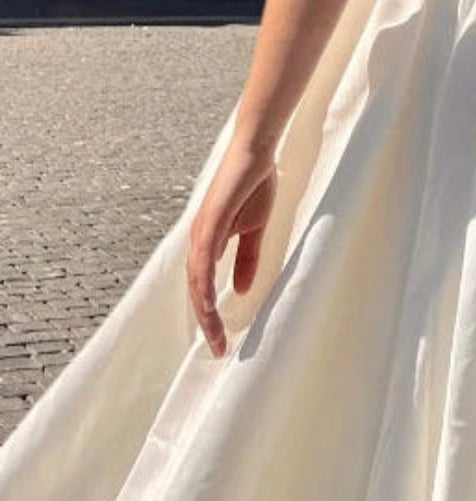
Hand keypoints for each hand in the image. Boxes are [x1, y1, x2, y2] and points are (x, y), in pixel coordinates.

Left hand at [187, 143, 277, 357]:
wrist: (254, 151)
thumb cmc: (253, 183)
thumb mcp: (254, 229)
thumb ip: (246, 258)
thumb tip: (239, 289)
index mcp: (209, 242)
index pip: (204, 286)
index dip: (211, 314)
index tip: (222, 339)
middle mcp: (199, 240)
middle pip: (196, 290)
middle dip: (205, 323)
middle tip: (217, 349)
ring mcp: (201, 231)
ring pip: (196, 281)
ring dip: (204, 312)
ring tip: (215, 337)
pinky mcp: (210, 222)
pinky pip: (203, 261)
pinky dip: (205, 285)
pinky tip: (210, 304)